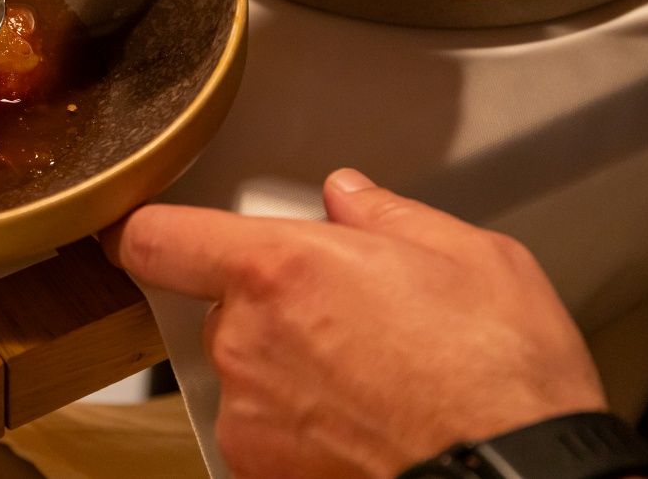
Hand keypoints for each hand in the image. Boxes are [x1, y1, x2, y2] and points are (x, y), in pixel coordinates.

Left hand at [102, 169, 606, 478]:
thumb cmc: (502, 382)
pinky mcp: (261, 471)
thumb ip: (387, 216)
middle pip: (223, 305)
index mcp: (282, 270)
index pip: (157, 239)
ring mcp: (249, 415)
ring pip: (246, 368)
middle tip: (348, 315)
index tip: (145, 230)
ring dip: (288, 366)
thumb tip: (348, 196)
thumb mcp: (470, 258)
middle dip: (273, 303)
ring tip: (370, 377)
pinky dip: (299, 424)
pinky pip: (263, 427)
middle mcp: (247, 341)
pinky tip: (363, 421)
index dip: (148, 231)